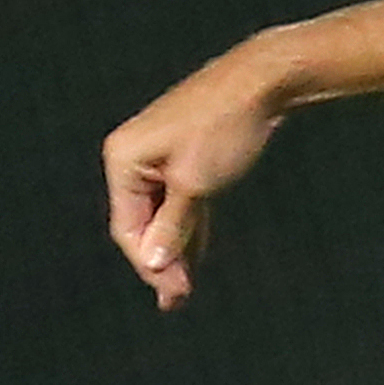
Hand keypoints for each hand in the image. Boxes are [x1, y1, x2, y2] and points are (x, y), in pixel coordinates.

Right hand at [102, 44, 288, 309]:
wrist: (261, 83)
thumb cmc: (225, 128)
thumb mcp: (196, 183)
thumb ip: (174, 225)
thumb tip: (153, 264)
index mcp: (123, 160)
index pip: (128, 227)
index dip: (150, 264)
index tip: (173, 294)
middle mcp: (133, 158)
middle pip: (141, 224)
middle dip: (161, 262)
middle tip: (177, 301)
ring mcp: (158, 158)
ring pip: (163, 216)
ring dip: (175, 251)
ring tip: (183, 292)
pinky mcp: (184, 158)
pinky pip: (180, 203)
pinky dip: (189, 229)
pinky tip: (194, 259)